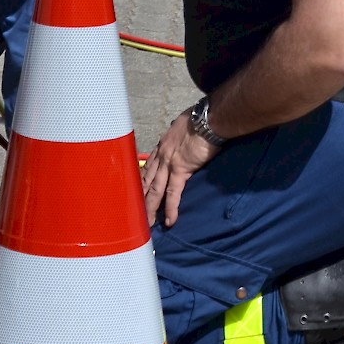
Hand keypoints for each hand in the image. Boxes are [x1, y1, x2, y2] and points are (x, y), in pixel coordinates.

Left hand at [142, 109, 219, 228]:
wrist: (208, 119)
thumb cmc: (199, 119)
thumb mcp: (182, 125)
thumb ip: (178, 134)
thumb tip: (180, 134)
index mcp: (162, 145)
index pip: (147, 167)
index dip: (141, 181)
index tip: (136, 193)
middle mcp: (161, 155)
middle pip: (147, 181)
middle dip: (140, 199)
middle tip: (134, 214)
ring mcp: (169, 163)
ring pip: (155, 190)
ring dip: (150, 208)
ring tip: (147, 224)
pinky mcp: (181, 170)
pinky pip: (173, 193)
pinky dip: (171, 208)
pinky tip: (170, 221)